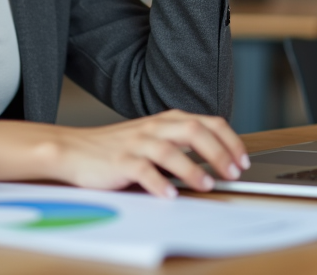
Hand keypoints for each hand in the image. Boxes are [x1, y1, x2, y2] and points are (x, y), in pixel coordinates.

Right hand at [43, 110, 250, 197]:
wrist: (74, 149)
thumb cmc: (115, 148)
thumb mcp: (151, 137)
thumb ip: (178, 143)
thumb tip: (216, 160)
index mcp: (165, 120)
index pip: (207, 122)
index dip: (229, 140)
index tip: (242, 160)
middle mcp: (153, 128)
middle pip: (194, 131)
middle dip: (218, 152)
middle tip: (233, 173)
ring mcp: (136, 143)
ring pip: (170, 150)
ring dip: (192, 169)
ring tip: (206, 186)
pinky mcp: (120, 161)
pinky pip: (142, 170)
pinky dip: (158, 183)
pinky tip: (169, 195)